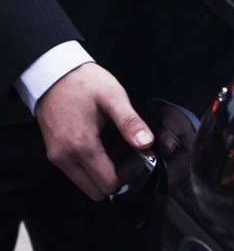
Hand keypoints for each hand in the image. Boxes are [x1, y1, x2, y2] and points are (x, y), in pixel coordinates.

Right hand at [34, 63, 153, 200]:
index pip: (107, 184)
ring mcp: (57, 157)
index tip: (138, 161)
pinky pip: (75, 173)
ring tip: (115, 153)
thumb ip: (130, 122)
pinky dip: (89, 169)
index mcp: (81, 146)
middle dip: (114, 180)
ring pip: (84, 185)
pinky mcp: (54, 153)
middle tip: (128, 160)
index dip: (126, 177)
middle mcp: (65, 157)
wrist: (53, 74)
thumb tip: (147, 144)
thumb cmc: (83, 83)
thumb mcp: (113, 97)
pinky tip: (101, 150)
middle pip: (95, 191)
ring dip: (101, 176)